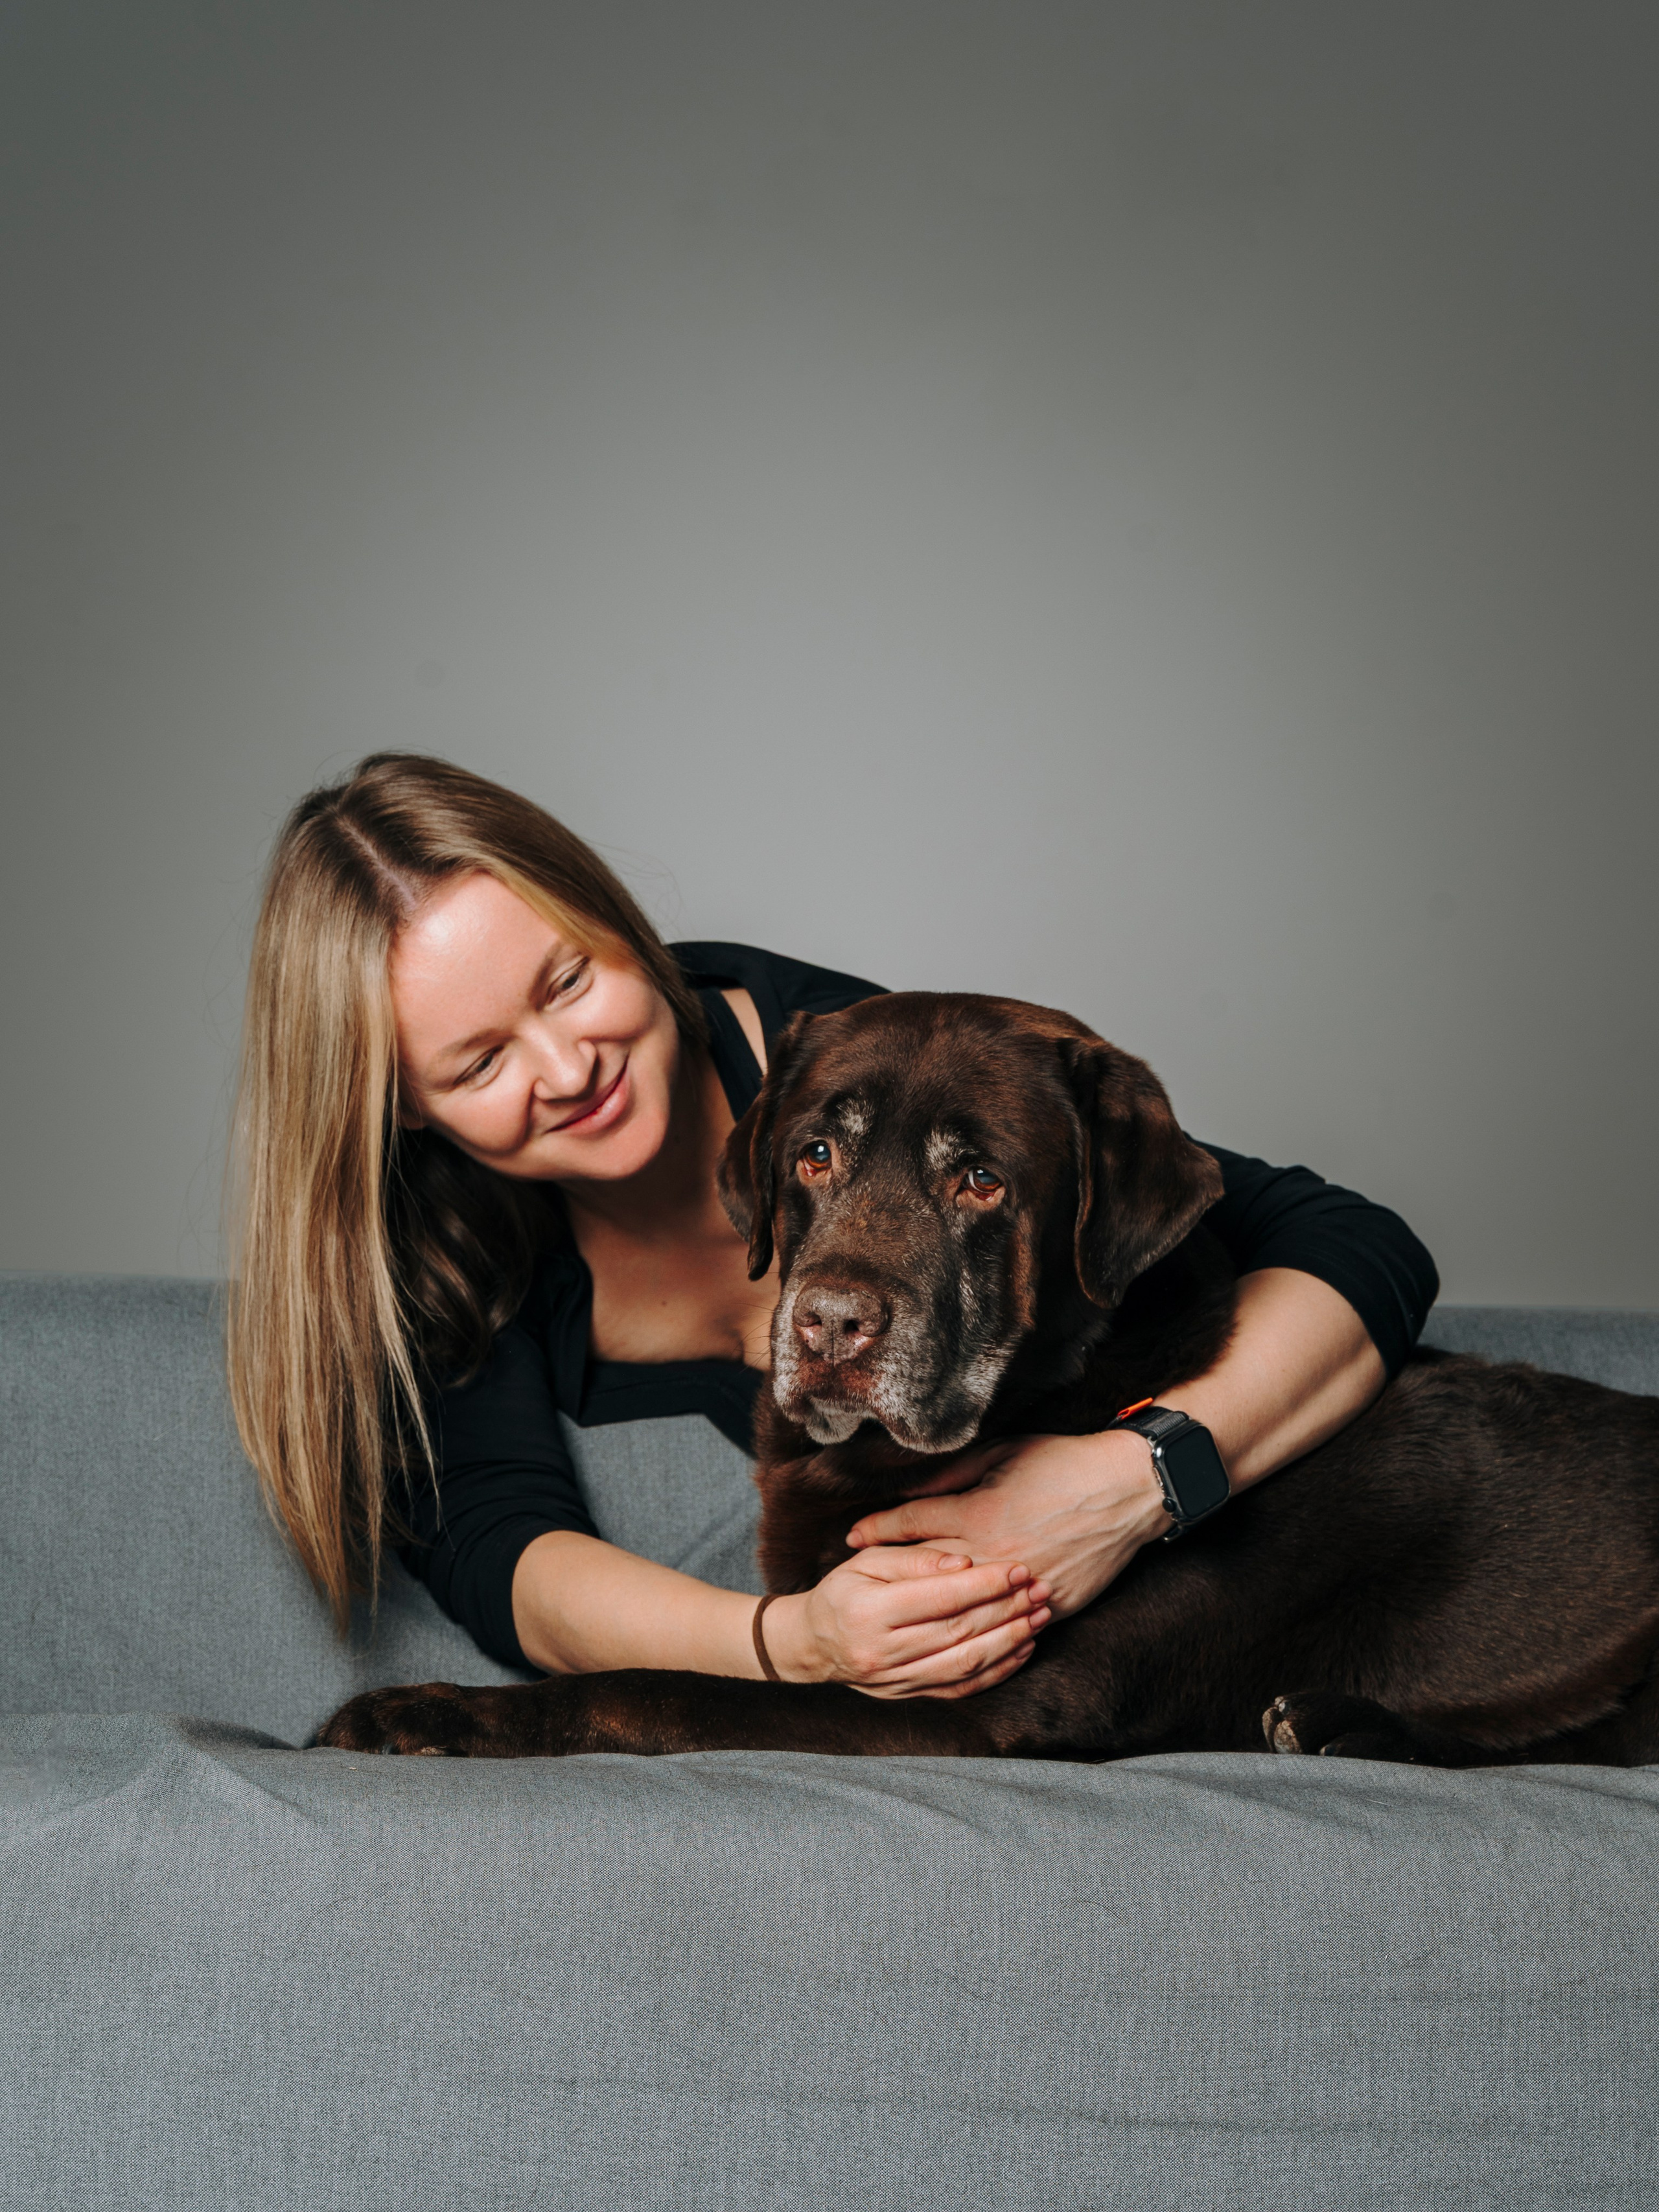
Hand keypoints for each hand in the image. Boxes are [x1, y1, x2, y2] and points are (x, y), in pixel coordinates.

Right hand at [762, 1546, 1052, 1700]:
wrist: (814, 1645)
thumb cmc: (843, 1592)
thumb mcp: (867, 1562)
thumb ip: (914, 1560)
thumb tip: (963, 1563)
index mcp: (869, 1612)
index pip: (939, 1598)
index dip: (984, 1584)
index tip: (1017, 1568)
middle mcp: (882, 1652)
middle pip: (958, 1632)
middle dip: (1006, 1610)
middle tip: (1040, 1590)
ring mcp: (896, 1681)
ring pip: (965, 1664)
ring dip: (1010, 1641)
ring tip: (1039, 1618)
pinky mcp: (909, 1697)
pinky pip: (961, 1688)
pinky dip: (996, 1670)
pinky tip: (1021, 1649)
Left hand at [845, 1430, 1169, 1619]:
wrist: (1128, 1489)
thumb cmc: (1063, 1462)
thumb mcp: (1001, 1453)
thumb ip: (952, 1474)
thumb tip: (911, 1490)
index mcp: (976, 1512)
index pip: (909, 1525)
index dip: (875, 1530)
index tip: (850, 1537)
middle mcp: (993, 1554)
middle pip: (926, 1575)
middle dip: (890, 1578)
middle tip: (858, 1585)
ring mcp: (1022, 1584)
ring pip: (964, 1609)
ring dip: (929, 1612)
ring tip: (898, 1615)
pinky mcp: (1052, 1605)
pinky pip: (1007, 1625)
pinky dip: (983, 1628)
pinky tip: (960, 1632)